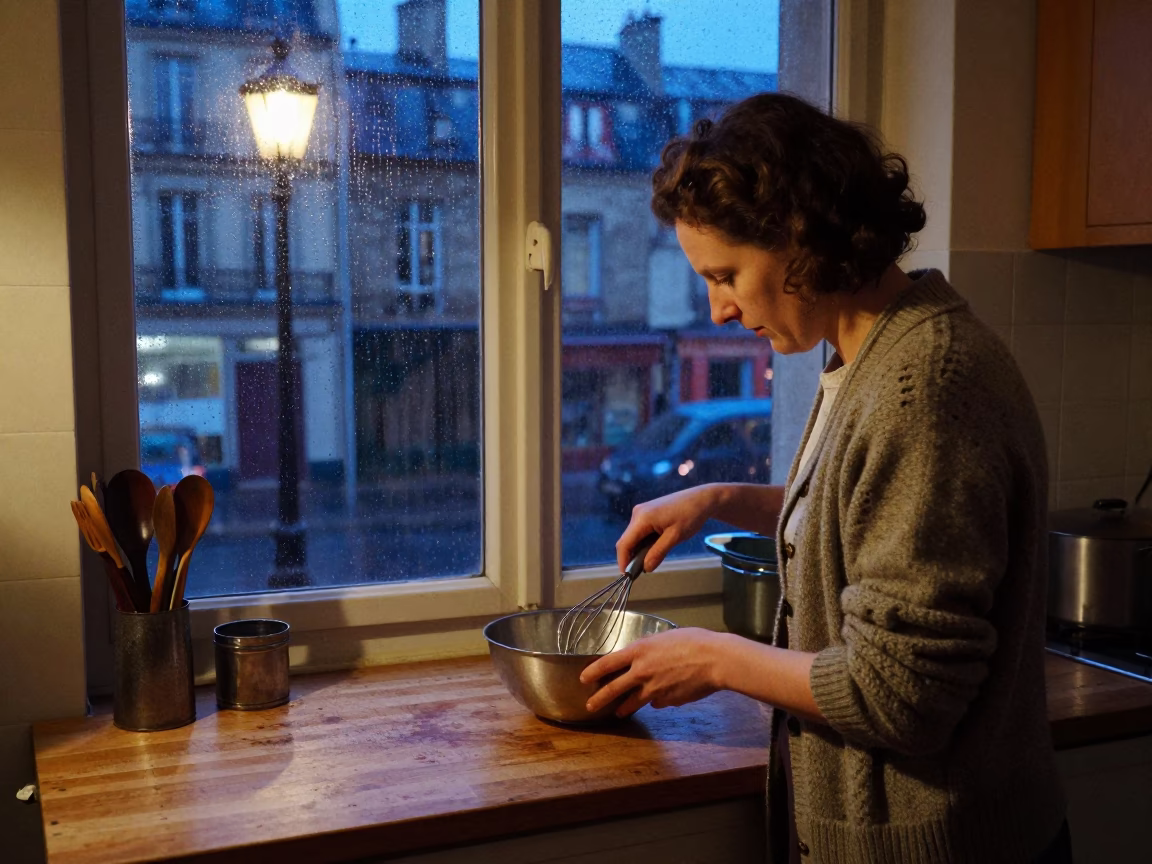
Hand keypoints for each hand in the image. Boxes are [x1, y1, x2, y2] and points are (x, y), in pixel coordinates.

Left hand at [580, 627, 728, 717]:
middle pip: (613, 689)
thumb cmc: (694, 641)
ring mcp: (653, 689)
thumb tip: (645, 661)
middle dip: (599, 699)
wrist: (714, 660)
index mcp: (639, 651)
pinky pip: (657, 702)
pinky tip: (661, 700)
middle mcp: (641, 672)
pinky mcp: (667, 701)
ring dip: (623, 708)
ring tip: (618, 712)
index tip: (584, 678)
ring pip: (632, 702)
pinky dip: (657, 701)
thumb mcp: (665, 638)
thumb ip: (651, 650)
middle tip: (590, 705)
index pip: (607, 663)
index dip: (593, 671)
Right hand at [616, 485, 722, 572]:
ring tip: (651, 561)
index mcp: (642, 518)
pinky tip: (654, 548)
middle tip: (642, 572)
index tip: (627, 576)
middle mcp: (638, 513)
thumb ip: (658, 553)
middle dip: (632, 557)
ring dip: (639, 550)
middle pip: (627, 540)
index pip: (624, 544)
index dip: (623, 561)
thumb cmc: (691, 515)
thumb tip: (646, 568)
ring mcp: (642, 512)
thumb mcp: (675, 537)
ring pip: (633, 537)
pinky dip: (644, 542)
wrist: (702, 499)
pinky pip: (640, 531)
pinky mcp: (647, 512)